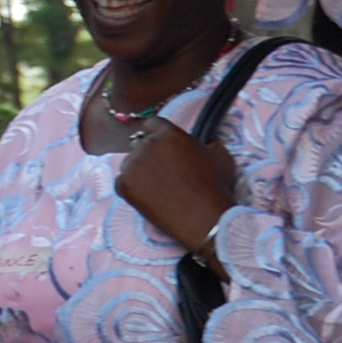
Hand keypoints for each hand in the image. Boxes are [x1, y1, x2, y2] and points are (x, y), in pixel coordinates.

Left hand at [115, 118, 239, 269]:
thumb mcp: (220, 155)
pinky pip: (121, 182)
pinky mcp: (124, 186)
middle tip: (163, 173)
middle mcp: (147, 144)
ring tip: (158, 189)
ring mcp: (132, 165)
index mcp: (168, 132)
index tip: (163, 148)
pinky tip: (148, 198)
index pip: (153, 124)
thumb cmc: (215, 187)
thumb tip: (203, 145)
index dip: (158, 135)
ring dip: (140, 172)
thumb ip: (205, 144)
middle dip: (150, 155)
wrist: (204, 218)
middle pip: (140, 144)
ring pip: (130, 164)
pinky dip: (131, 189)